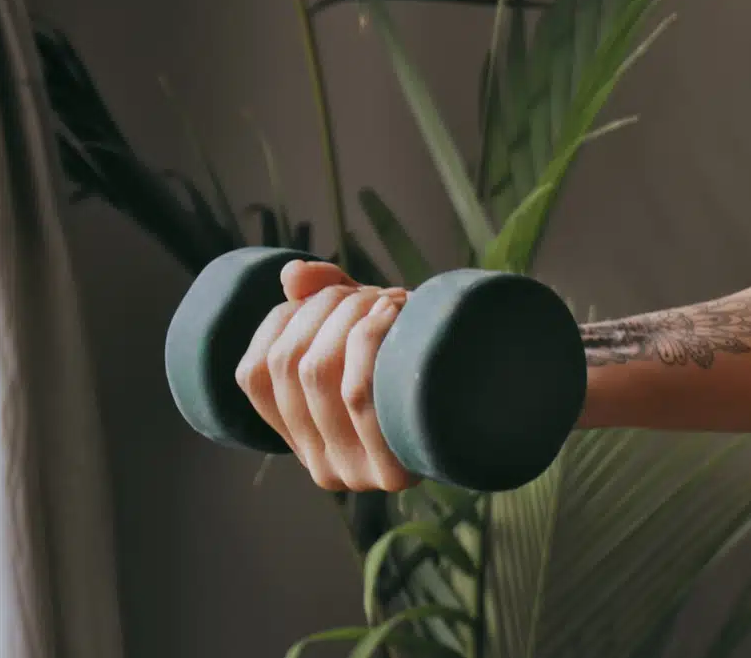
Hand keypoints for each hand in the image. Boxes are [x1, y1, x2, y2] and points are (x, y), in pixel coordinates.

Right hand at [236, 258, 416, 490]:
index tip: (321, 296)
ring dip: (352, 315)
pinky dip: (369, 338)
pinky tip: (394, 313)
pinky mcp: (394, 470)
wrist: (498, 396)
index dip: (280, 320)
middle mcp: (323, 467)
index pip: (252, 376)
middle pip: (290, 364)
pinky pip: (359, 395)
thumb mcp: (362, 324)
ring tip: (390, 302)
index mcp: (302, 439)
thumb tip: (290, 276)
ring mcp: (357, 474)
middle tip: (370, 294)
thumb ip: (319, 296)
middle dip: (326, 307)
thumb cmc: (421, 359)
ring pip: (321, 373)